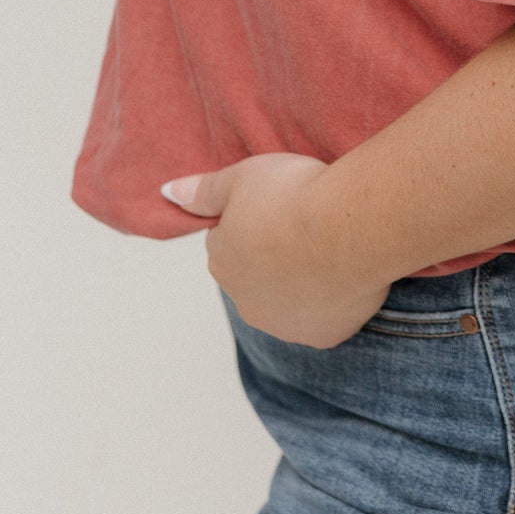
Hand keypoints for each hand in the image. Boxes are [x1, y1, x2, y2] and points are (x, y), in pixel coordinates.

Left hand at [160, 153, 392, 348]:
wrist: (347, 227)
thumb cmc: (294, 195)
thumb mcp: (241, 177)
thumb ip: (202, 191)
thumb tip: (166, 193)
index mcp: (222, 263)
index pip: (230, 242)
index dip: (256, 220)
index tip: (280, 205)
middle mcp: (247, 303)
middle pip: (258, 276)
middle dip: (275, 256)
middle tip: (305, 225)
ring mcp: (285, 325)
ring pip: (290, 301)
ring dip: (302, 282)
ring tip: (328, 248)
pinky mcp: (322, 336)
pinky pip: (325, 318)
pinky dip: (332, 301)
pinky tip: (345, 273)